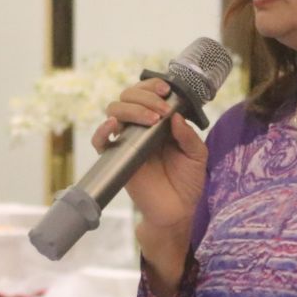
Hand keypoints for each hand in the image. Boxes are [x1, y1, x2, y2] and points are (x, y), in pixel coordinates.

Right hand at [91, 78, 206, 295]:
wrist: (178, 211)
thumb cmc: (187, 182)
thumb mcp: (197, 155)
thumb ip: (188, 136)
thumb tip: (175, 117)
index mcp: (159, 121)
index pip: (148, 93)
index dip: (153, 85)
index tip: (166, 90)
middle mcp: (140, 127)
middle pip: (128, 96)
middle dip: (144, 96)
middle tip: (162, 111)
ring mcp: (127, 141)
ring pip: (114, 111)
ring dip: (131, 109)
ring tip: (151, 120)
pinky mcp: (117, 158)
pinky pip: (100, 141)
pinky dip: (102, 131)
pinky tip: (113, 127)